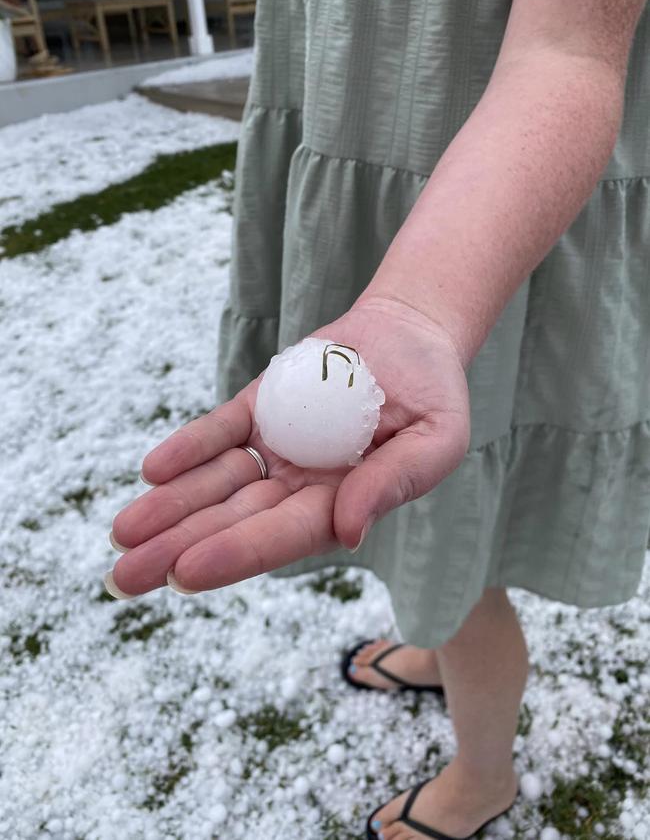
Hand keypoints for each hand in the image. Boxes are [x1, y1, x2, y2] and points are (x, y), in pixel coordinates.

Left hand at [108, 297, 469, 596]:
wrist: (409, 335)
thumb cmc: (433, 394)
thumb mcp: (434, 439)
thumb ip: (393, 483)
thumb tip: (348, 530)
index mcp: (342, 504)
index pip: (284, 535)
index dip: (238, 552)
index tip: (186, 573)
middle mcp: (300, 485)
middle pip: (235, 520)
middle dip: (181, 547)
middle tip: (124, 577)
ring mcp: (276, 447)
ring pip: (216, 483)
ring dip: (169, 506)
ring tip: (122, 534)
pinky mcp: (259, 409)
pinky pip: (219, 431)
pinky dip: (188, 448)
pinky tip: (154, 470)